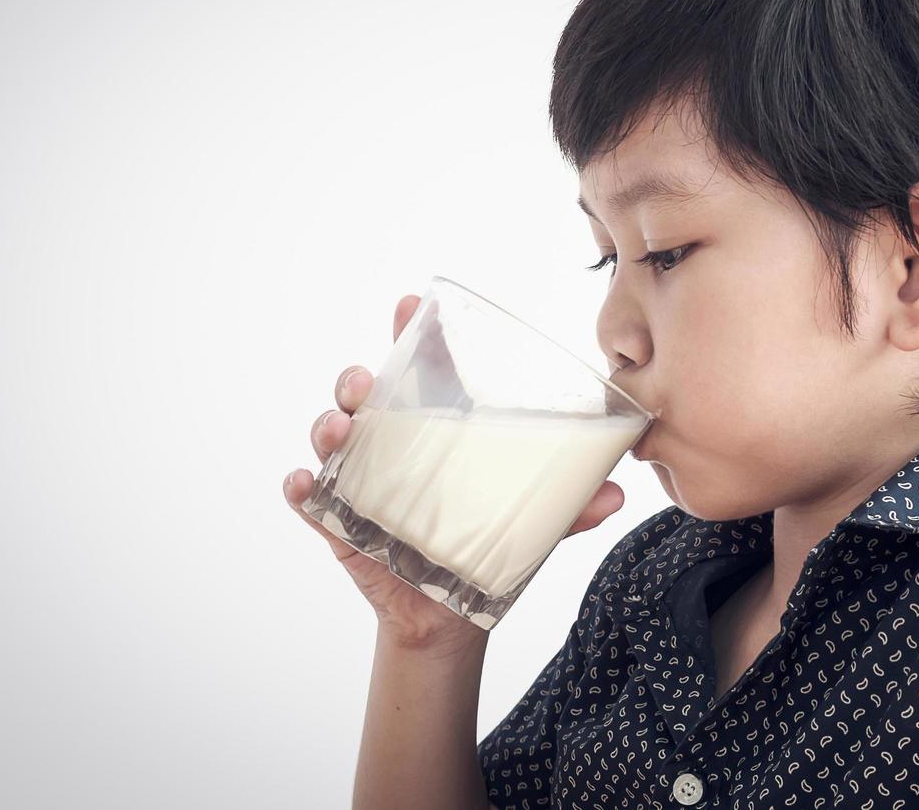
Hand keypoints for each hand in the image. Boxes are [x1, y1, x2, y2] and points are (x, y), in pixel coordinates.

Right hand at [282, 293, 627, 650]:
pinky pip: (308, 501)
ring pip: (330, 439)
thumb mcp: (531, 526)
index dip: (409, 332)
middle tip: (365, 384)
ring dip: (328, 426)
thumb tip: (616, 495)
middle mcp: (390, 447)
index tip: (409, 303)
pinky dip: (301, 490)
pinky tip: (305, 484)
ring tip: (337, 431)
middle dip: (356, 380)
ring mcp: (358, 483)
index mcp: (434, 431)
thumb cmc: (486, 548)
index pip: (417, 370)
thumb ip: (569, 509)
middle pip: (362, 396)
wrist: (452, 615)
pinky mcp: (338, 524)